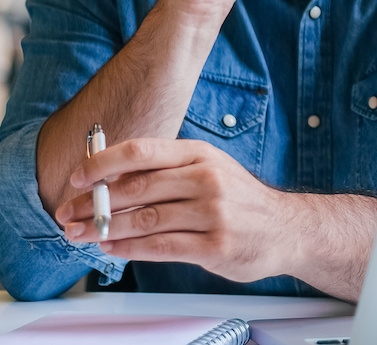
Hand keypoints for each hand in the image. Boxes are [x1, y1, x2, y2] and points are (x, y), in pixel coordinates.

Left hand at [56, 138, 288, 282]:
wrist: (284, 228)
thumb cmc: (238, 198)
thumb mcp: (209, 169)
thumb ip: (167, 172)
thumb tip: (113, 177)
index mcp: (200, 154)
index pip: (143, 151)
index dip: (104, 163)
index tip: (77, 177)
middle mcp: (207, 178)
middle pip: (138, 187)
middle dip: (95, 201)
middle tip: (67, 212)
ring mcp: (212, 212)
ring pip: (144, 220)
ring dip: (105, 229)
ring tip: (80, 234)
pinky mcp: (214, 246)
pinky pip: (161, 247)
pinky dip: (129, 249)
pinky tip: (112, 249)